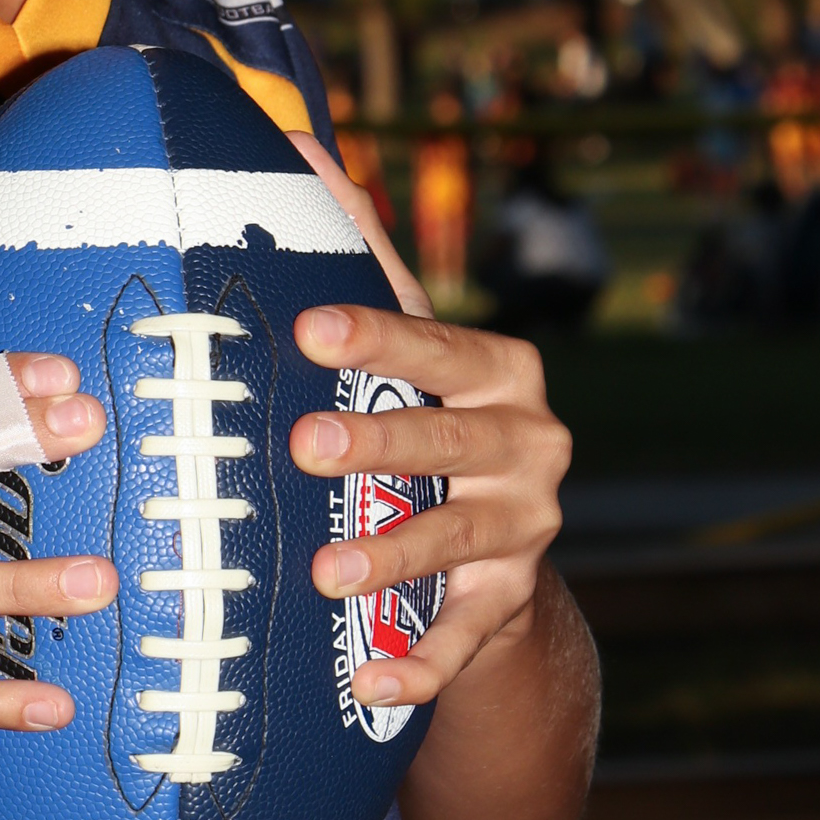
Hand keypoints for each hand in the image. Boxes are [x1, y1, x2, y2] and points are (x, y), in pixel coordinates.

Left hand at [286, 133, 571, 714]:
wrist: (494, 549)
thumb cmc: (425, 411)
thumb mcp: (403, 339)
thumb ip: (357, 248)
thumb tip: (291, 137)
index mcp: (499, 370)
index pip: (434, 343)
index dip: (374, 336)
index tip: (308, 328)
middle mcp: (529, 446)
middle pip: (450, 442)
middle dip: (381, 443)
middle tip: (305, 447)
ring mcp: (525, 531)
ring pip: (456, 542)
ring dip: (390, 560)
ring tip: (323, 575)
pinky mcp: (509, 607)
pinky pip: (463, 638)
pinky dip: (418, 664)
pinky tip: (370, 681)